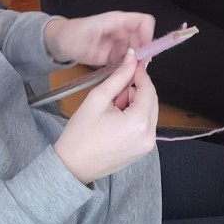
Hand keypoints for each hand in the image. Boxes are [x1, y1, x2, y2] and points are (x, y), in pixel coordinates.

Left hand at [43, 11, 154, 66]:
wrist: (60, 42)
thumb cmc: (72, 34)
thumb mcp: (89, 35)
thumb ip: (111, 43)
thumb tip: (132, 54)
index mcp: (118, 20)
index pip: (144, 22)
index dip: (148, 36)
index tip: (144, 53)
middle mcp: (123, 31)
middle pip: (144, 39)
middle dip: (144, 54)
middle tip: (137, 69)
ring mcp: (119, 44)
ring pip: (139, 52)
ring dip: (137, 63)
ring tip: (130, 74)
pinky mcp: (115, 56)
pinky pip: (128, 62)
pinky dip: (129, 69)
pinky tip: (123, 77)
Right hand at [53, 51, 157, 182]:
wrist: (72, 166)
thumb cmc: (80, 133)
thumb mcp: (98, 98)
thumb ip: (118, 77)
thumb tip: (132, 57)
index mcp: (139, 122)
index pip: (148, 89)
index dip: (140, 73)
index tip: (131, 63)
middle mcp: (150, 135)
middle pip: (151, 100)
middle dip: (135, 91)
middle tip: (113, 94)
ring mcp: (148, 145)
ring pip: (148, 112)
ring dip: (134, 104)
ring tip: (111, 110)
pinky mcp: (143, 150)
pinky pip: (144, 125)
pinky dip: (134, 117)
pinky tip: (115, 121)